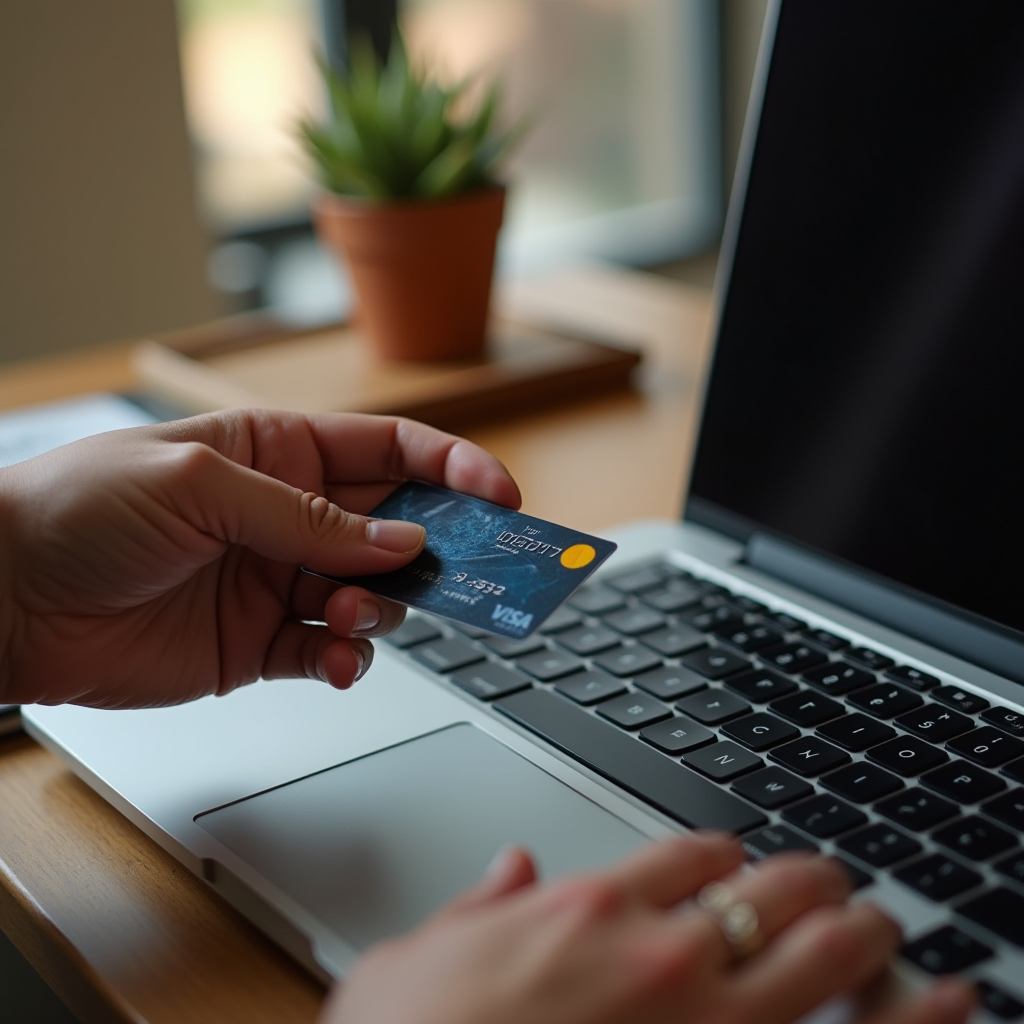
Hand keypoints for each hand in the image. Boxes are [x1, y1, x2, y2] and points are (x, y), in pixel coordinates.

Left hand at [0, 410, 518, 707]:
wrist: (2, 599)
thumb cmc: (77, 510)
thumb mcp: (198, 488)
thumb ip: (308, 518)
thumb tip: (400, 540)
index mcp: (278, 452)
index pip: (390, 451)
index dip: (453, 468)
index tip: (500, 497)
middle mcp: (290, 517)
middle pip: (398, 527)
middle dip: (439, 549)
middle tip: (470, 573)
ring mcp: (280, 581)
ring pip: (375, 596)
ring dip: (383, 609)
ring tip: (351, 616)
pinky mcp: (262, 643)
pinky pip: (332, 653)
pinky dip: (347, 660)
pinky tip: (334, 659)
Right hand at [323, 835, 973, 1023]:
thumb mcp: (421, 955)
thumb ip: (479, 904)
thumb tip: (509, 868)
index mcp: (588, 909)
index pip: (687, 854)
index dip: (723, 853)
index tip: (736, 862)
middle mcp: (657, 954)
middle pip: (767, 891)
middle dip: (811, 881)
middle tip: (834, 882)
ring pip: (816, 956)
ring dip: (860, 930)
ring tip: (882, 923)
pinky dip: (907, 1021)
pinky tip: (943, 1003)